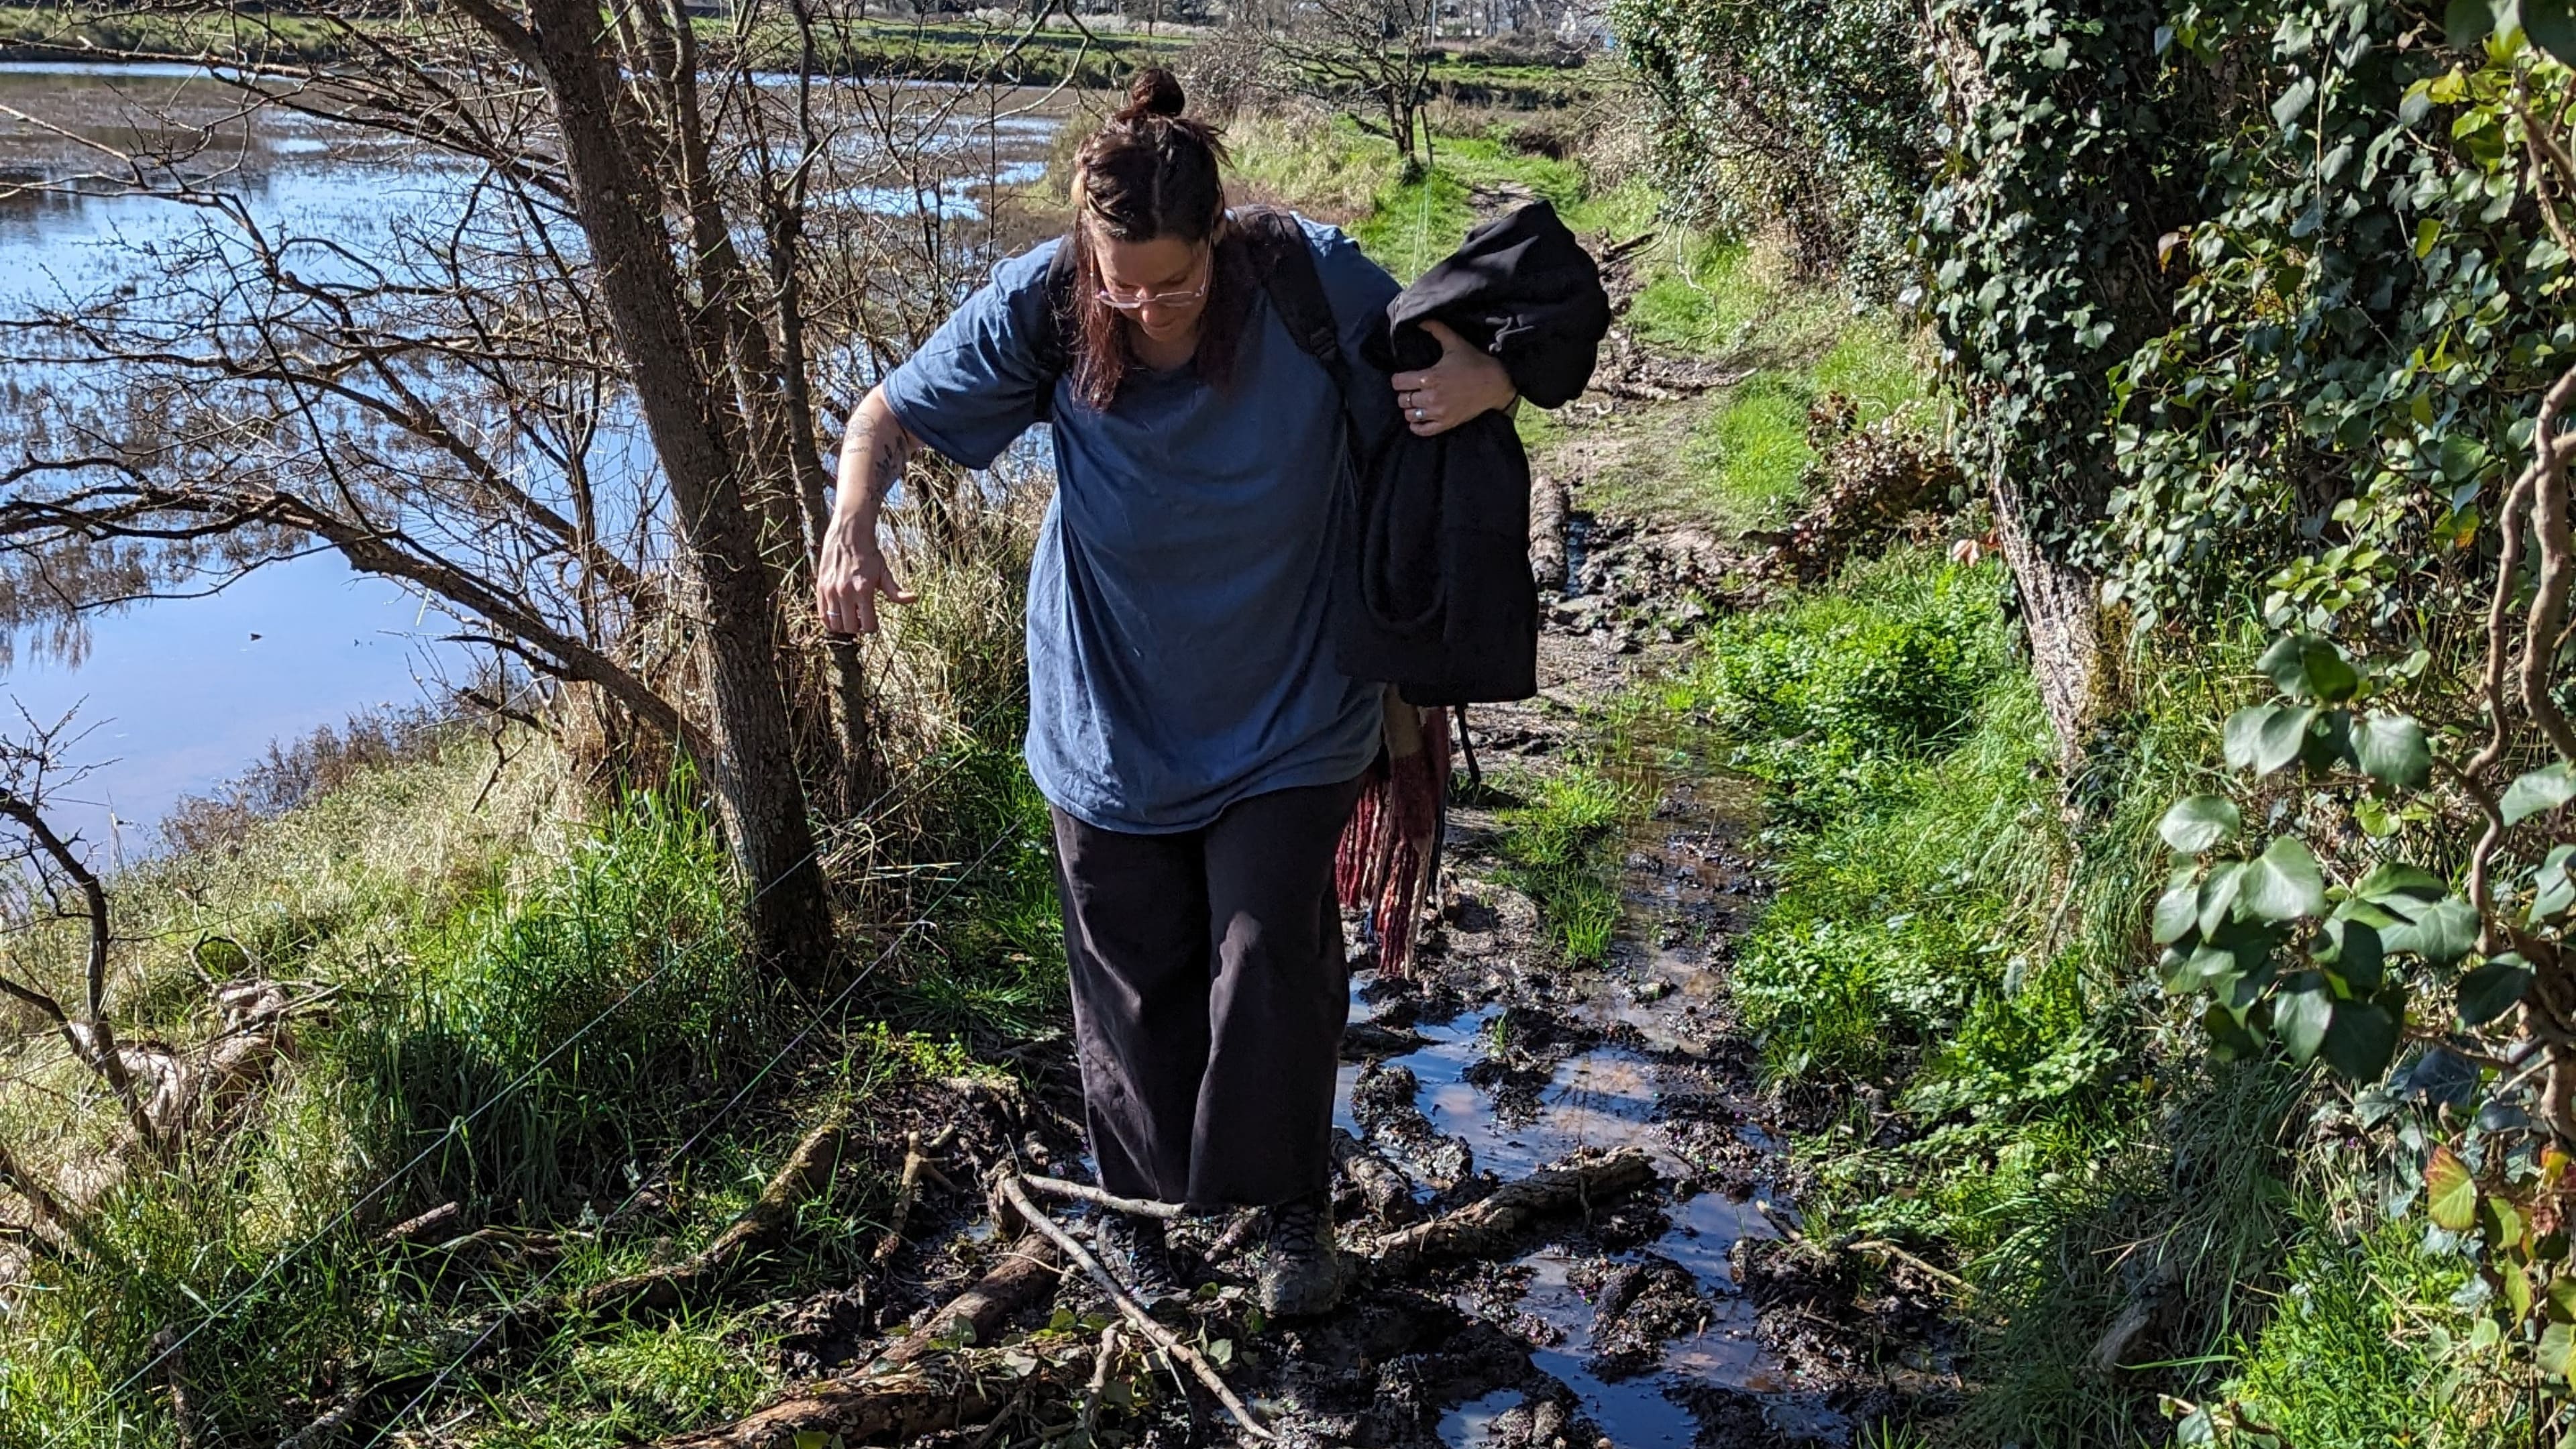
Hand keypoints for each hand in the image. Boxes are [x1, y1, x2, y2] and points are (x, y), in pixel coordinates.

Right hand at [815, 515, 915, 635]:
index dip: (872, 627)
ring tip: (850, 616)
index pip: (868, 625)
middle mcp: (845, 592)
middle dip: (858, 627)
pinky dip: (829, 620)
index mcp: (863, 590)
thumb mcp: (884, 572)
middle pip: (851, 627)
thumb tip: (913, 598)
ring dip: (844, 625)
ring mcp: (831, 591)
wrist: (848, 536)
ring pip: (835, 624)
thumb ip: (895, 590)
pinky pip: (822, 615)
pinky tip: (838, 614)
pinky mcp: (820, 588)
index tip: (873, 622)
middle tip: (862, 619)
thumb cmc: (868, 555)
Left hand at [1389, 318, 1517, 437]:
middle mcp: (1432, 397)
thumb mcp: (1454, 342)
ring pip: (1410, 415)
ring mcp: (1439, 412)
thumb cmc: (1474, 362)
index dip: (1398, 379)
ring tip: (1417, 402)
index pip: (1398, 383)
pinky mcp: (1447, 423)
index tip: (1403, 377)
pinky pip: (1422, 430)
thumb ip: (1436, 329)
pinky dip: (1416, 425)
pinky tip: (1419, 418)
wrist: (1495, 383)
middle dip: (1405, 393)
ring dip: (1410, 408)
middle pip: (1402, 400)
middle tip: (1412, 389)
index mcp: (1430, 377)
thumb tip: (1420, 320)